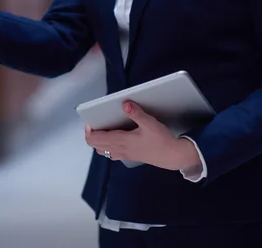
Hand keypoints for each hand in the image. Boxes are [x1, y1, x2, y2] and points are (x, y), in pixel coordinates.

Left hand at [84, 102, 200, 170]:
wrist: (172, 156)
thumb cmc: (161, 140)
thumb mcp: (150, 123)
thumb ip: (136, 113)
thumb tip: (125, 104)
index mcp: (121, 141)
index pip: (95, 139)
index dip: (88, 130)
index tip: (90, 121)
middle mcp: (119, 149)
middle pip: (95, 145)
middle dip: (91, 134)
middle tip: (95, 122)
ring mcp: (123, 154)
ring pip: (102, 151)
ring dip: (98, 141)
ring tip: (102, 129)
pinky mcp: (129, 157)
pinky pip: (110, 154)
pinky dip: (106, 146)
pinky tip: (113, 138)